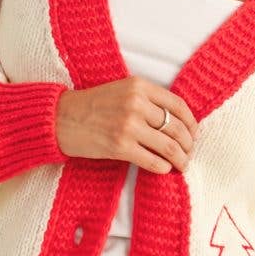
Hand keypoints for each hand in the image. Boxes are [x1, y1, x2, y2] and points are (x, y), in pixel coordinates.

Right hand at [55, 75, 198, 173]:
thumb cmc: (92, 106)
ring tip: (181, 165)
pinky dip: (163, 168)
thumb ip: (148, 100)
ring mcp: (128, 126)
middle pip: (177, 128)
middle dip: (188, 145)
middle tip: (188, 154)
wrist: (61, 118)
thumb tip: (178, 121)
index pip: (179, 105)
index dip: (191, 123)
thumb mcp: (123, 90)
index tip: (193, 135)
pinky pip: (152, 161)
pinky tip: (163, 169)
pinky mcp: (119, 147)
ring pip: (169, 147)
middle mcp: (136, 104)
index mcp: (139, 86)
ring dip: (180, 160)